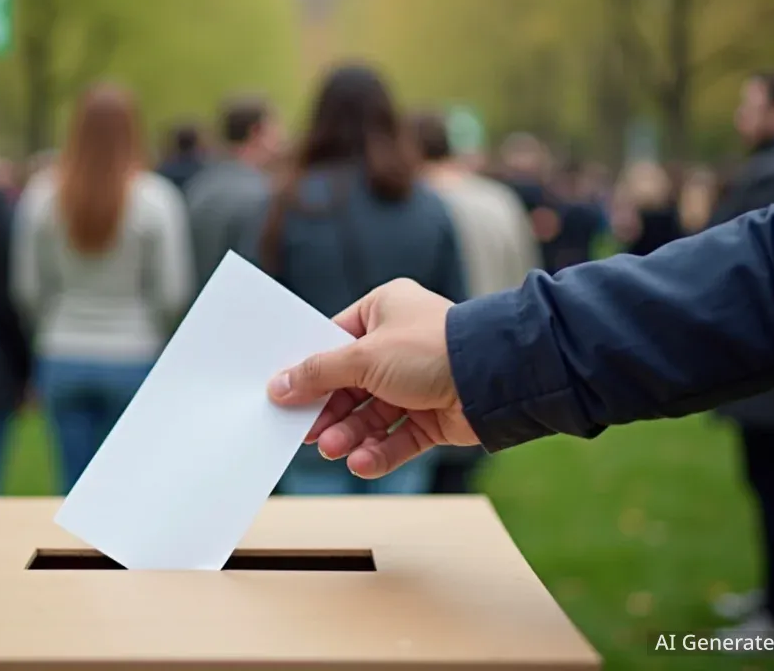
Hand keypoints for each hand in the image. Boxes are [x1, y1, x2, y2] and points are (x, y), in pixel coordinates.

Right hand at [267, 279, 478, 478]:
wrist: (495, 378)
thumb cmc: (432, 348)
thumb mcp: (363, 356)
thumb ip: (318, 373)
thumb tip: (278, 385)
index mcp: (384, 311)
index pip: (336, 342)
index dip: (311, 371)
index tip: (286, 394)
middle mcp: (400, 345)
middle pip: (352, 385)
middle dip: (332, 413)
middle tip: (309, 434)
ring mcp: (418, 382)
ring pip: (373, 415)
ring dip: (351, 434)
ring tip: (335, 450)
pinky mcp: (434, 416)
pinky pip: (399, 437)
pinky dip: (379, 451)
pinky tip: (361, 462)